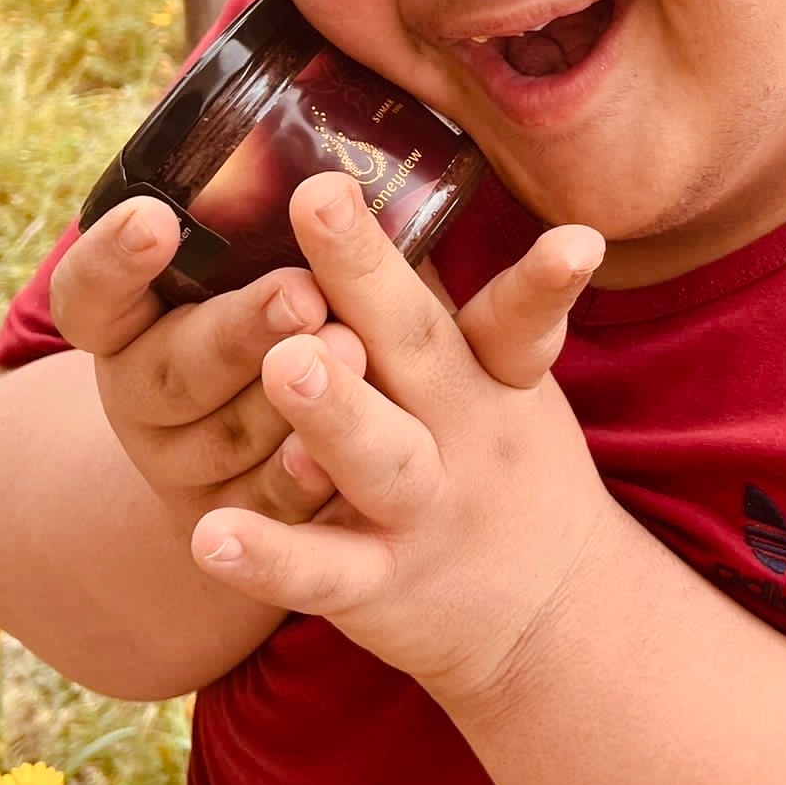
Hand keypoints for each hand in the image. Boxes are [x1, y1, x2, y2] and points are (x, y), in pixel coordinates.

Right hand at [49, 195, 368, 534]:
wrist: (273, 441)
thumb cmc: (280, 313)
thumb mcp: (259, 262)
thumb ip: (277, 221)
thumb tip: (333, 163)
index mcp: (128, 320)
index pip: (90, 291)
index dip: (113, 259)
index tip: (154, 216)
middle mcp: (141, 392)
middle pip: (170, 368)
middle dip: (240, 329)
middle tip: (303, 293)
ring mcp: (180, 465)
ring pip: (222, 438)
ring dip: (284, 403)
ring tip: (348, 353)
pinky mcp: (231, 524)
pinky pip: (262, 506)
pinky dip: (295, 481)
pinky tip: (327, 457)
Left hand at [188, 171, 611, 711]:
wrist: (543, 617)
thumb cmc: (498, 463)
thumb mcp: (499, 382)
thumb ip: (432, 299)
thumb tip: (368, 167)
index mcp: (493, 377)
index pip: (519, 317)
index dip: (548, 279)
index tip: (576, 237)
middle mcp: (464, 434)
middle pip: (418, 352)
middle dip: (366, 273)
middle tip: (318, 199)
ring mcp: (421, 511)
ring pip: (377, 459)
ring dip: (332, 412)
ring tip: (285, 362)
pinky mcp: (376, 585)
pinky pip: (317, 571)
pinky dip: (265, 554)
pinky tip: (209, 531)